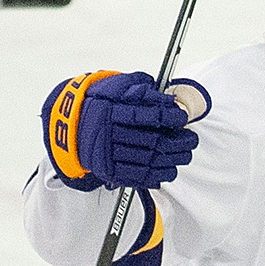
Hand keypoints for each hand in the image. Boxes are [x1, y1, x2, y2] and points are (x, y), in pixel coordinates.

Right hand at [40, 71, 203, 190]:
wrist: (73, 125)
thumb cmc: (101, 104)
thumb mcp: (117, 88)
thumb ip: (142, 89)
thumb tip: (170, 97)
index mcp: (110, 111)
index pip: (145, 115)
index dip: (168, 117)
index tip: (183, 117)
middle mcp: (107, 133)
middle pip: (152, 141)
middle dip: (178, 141)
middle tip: (191, 139)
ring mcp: (107, 154)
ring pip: (148, 161)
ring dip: (173, 159)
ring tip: (185, 154)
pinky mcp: (109, 170)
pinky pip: (138, 177)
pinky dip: (158, 175)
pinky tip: (170, 169)